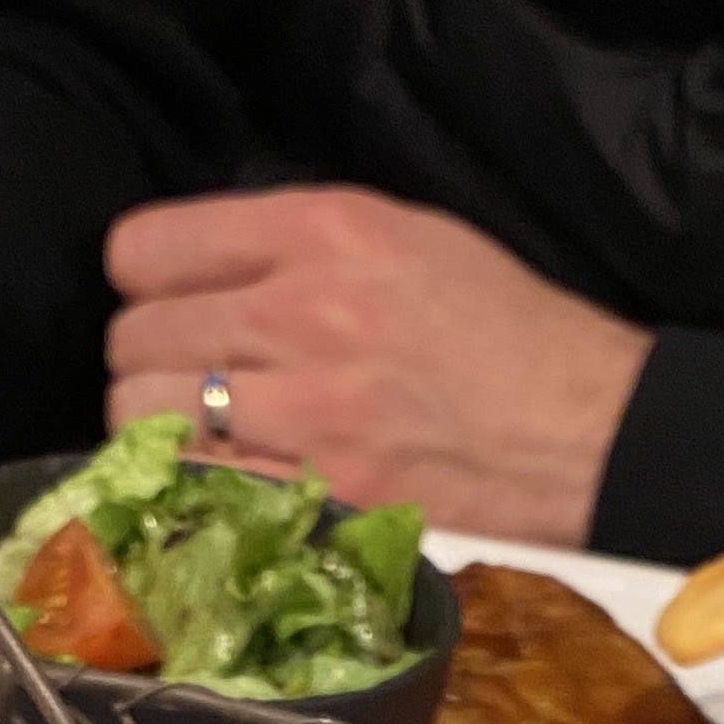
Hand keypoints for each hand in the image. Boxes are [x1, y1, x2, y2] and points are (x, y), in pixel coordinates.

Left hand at [103, 185, 650, 540]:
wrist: (591, 431)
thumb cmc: (510, 333)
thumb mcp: (411, 237)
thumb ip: (300, 244)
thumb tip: (209, 268)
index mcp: (325, 231)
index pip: (146, 247)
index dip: (145, 280)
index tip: (167, 302)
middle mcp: (302, 311)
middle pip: (132, 337)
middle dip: (149, 360)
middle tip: (190, 379)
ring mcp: (305, 410)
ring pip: (143, 413)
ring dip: (160, 427)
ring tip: (206, 432)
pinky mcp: (318, 492)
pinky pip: (194, 484)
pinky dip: (193, 486)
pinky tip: (227, 480)